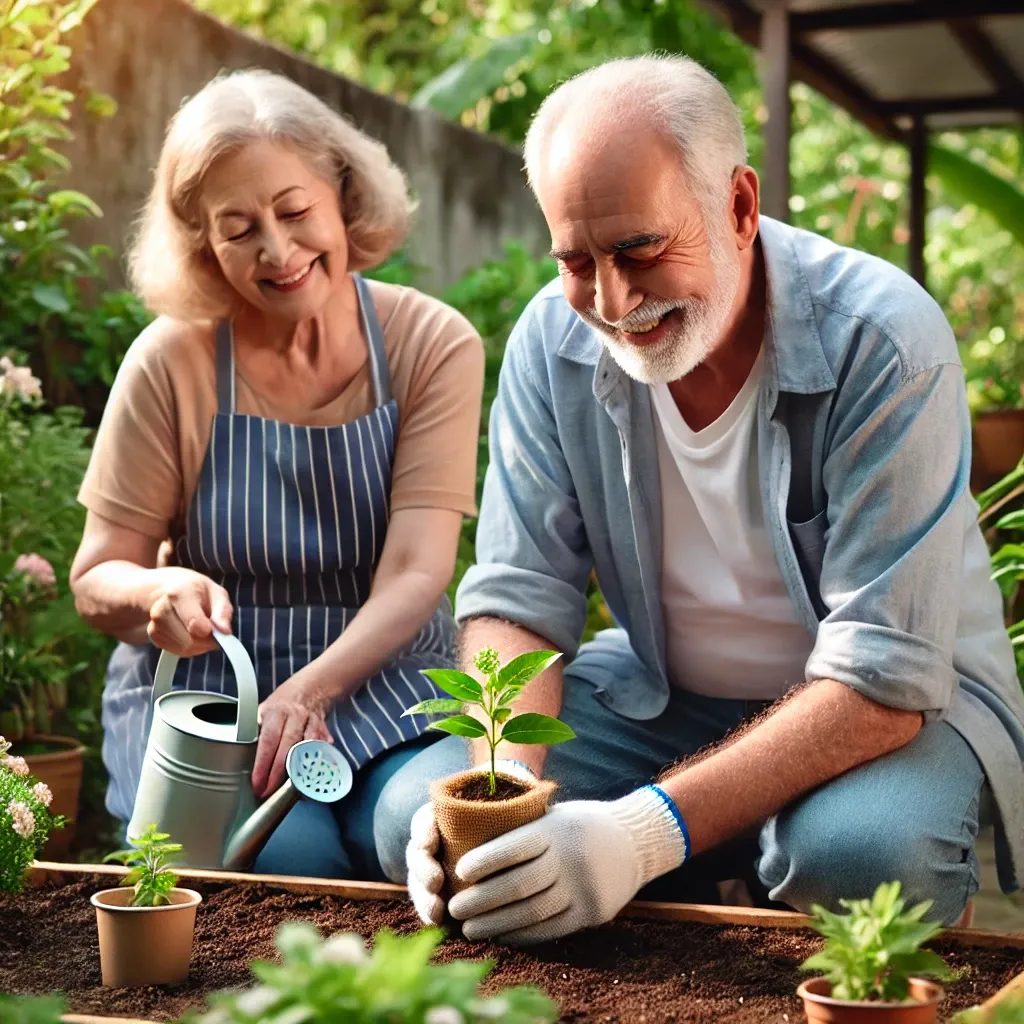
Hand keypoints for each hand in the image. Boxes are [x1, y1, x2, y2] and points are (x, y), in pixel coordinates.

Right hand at [147, 567, 232, 657]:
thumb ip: (223, 612)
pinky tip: (189, 632)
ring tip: (200, 628)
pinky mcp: (153, 635)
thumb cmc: (198, 591)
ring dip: (199, 645)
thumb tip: (225, 632)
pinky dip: (189, 647)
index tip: (216, 629)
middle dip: (207, 641)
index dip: (209, 632)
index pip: (194, 623)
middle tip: (212, 629)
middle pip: (190, 641)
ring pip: (184, 648)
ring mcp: (155, 623)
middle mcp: (162, 608)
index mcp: (180, 594)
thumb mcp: (217, 593)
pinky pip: (178, 651)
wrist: (171, 588)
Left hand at [252, 673, 333, 797]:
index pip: (268, 741)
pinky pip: (322, 749)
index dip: (262, 764)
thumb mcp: (263, 711)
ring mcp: (312, 723)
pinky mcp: (324, 730)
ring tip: (289, 789)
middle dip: (277, 773)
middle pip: (288, 747)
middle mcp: (295, 716)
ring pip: (307, 750)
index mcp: (275, 712)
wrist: (311, 689)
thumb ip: (255, 732)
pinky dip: (317, 763)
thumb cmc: (282, 705)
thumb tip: (239, 758)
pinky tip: (312, 776)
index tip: (257, 783)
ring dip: (298, 770)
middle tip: (268, 791)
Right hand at [406, 759, 536, 926]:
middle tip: (435, 882)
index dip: (424, 832)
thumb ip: (510, 788)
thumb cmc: (508, 802)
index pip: (424, 821)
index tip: (431, 842)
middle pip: (417, 855)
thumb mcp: (506, 791)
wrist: (510, 822)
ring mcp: (436, 866)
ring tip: (436, 911)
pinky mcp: (444, 890)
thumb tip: (525, 785)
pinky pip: (430, 901)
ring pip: (419, 882)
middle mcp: (433, 841)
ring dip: (423, 897)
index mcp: (440, 815)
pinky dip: (431, 913)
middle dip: (422, 870)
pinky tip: (439, 924)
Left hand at [447, 787, 686, 944]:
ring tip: (470, 929)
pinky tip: (501, 935)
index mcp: (556, 830)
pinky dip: (522, 934)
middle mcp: (570, 859)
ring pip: (532, 912)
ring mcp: (583, 888)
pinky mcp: (592, 913)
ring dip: (496, 924)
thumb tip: (472, 844)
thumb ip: (523, 830)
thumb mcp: (555, 816)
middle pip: (518, 885)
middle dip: (481, 899)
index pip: (513, 847)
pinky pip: (551, 929)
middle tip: (454, 908)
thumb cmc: (582, 824)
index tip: (459, 871)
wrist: (636, 841)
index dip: (484, 860)